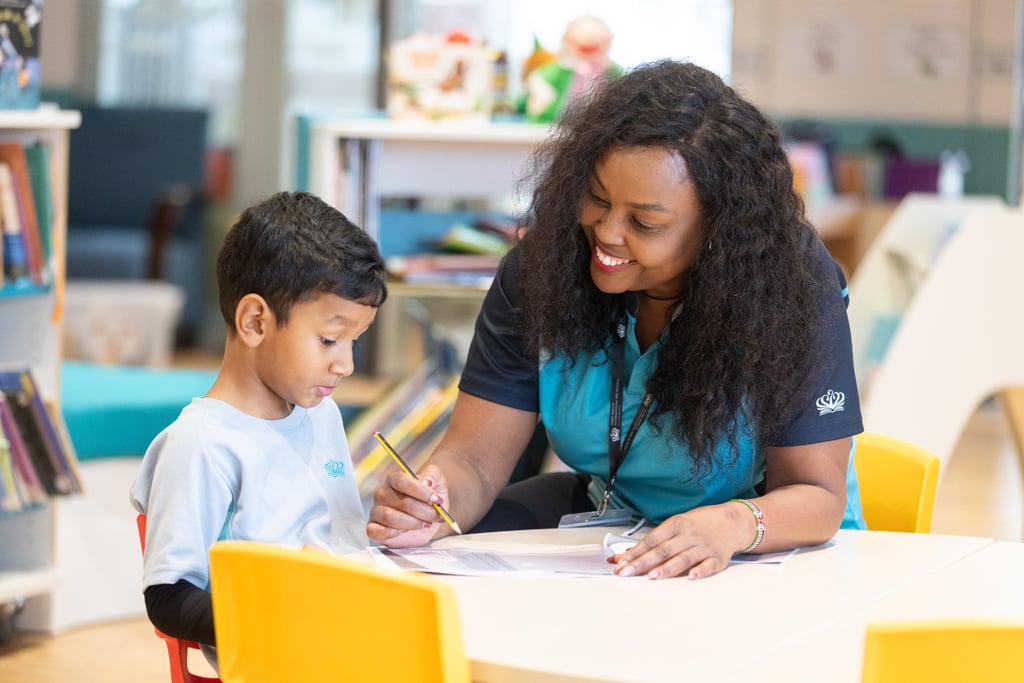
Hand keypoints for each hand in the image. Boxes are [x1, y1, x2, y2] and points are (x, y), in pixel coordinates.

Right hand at [367, 464, 451, 547]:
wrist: (429, 520)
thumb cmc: (429, 500)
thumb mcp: (437, 483)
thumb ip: (432, 475)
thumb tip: (426, 481)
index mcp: (394, 479)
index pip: (401, 481)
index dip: (421, 491)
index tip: (437, 500)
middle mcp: (382, 494)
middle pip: (402, 502)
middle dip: (424, 511)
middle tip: (437, 516)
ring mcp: (376, 511)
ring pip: (390, 517)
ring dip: (413, 523)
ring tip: (426, 524)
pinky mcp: (374, 529)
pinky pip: (377, 531)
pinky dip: (394, 533)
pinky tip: (406, 532)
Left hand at [609, 503, 748, 579]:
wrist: (732, 521)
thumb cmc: (699, 524)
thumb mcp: (677, 525)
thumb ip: (655, 542)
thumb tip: (628, 556)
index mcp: (675, 525)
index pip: (651, 540)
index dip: (634, 553)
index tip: (619, 564)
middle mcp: (688, 535)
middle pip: (662, 550)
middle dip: (642, 562)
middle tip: (626, 573)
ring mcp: (703, 546)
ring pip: (683, 558)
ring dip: (667, 568)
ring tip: (652, 576)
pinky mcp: (718, 558)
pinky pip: (708, 565)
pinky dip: (700, 571)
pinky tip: (692, 578)